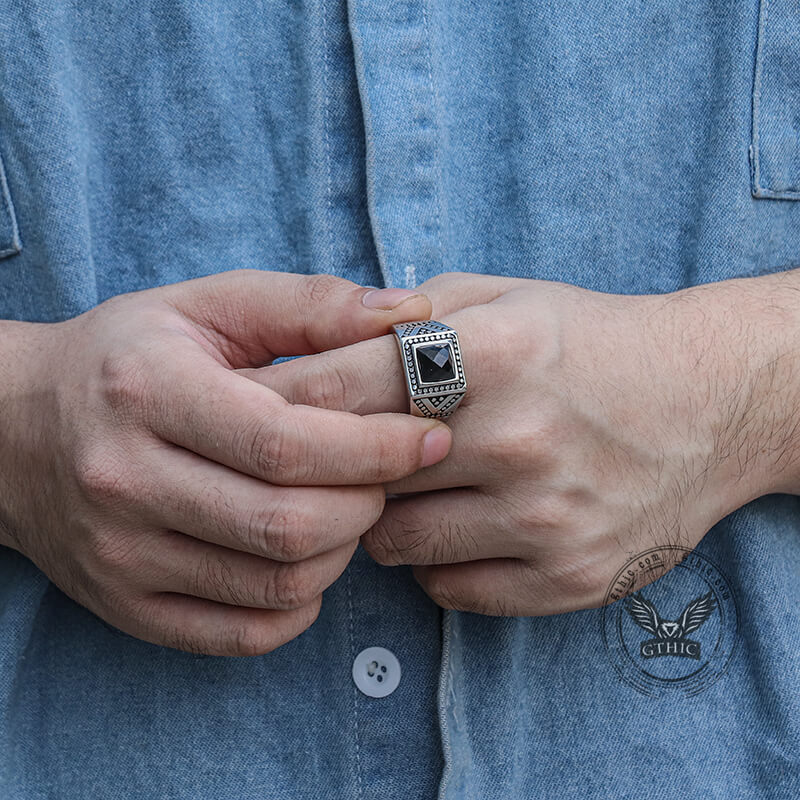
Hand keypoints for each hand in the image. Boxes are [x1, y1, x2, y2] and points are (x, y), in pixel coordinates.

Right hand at [0, 272, 450, 653]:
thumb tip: (412, 313)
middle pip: (288, 524)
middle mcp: (125, 481)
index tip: (430, 436)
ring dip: (343, 551)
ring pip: (276, 585)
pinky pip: (242, 635)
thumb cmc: (129, 358)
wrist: (16, 429)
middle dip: (368, 502)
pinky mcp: (127, 606)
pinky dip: (300, 605)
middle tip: (388, 474)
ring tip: (349, 506)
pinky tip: (309, 558)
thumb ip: (312, 305)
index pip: (285, 443)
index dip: (376, 448)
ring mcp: (120, 556)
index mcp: (149, 392)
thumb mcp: (209, 306)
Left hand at [257, 271, 790, 615]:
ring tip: (416, 486)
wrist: (706, 404)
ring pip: (391, 544)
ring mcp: (544, 518)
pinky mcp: (567, 577)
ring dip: (385, 518)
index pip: (337, 387)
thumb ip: (412, 316)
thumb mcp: (504, 297)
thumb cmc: (589, 343)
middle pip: (354, 476)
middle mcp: (517, 441)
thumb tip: (318, 346)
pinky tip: (463, 523)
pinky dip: (435, 561)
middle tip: (331, 455)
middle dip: (329, 467)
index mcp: (491, 355)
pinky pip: (445, 589)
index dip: (276, 402)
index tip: (239, 413)